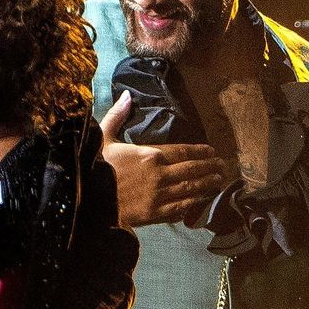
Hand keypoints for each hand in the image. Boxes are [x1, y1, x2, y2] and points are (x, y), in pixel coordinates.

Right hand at [98, 94, 226, 226]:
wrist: (86, 200)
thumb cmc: (94, 168)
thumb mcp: (103, 138)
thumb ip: (117, 116)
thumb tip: (126, 95)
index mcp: (150, 154)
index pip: (183, 150)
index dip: (200, 151)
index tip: (212, 151)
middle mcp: (160, 174)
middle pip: (192, 169)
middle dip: (210, 166)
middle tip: (222, 166)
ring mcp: (160, 195)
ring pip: (191, 188)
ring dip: (207, 184)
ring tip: (218, 181)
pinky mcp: (156, 213)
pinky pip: (181, 206)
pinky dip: (194, 202)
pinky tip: (202, 199)